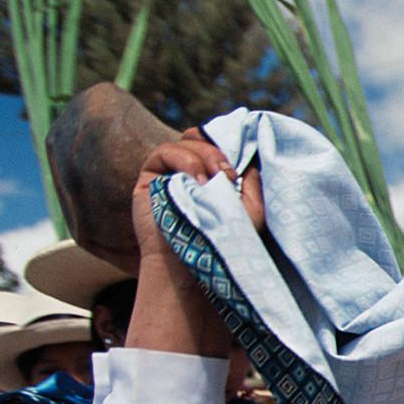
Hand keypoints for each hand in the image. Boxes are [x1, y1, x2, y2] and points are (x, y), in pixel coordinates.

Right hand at [131, 128, 264, 265]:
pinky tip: (196, 181)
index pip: (219, 145)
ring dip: (205, 155)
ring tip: (213, 181)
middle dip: (218, 149)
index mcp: (214, 177)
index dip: (230, 143)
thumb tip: (250, 157)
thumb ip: (253, 182)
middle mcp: (192, 171)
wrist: (192, 264)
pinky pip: (164, 152)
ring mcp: (170, 172)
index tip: (242, 163)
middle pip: (202, 138)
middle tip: (229, 174)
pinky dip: (184, 160)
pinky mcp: (150, 176)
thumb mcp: (252, 211)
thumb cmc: (225, 242)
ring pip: (186, 142)